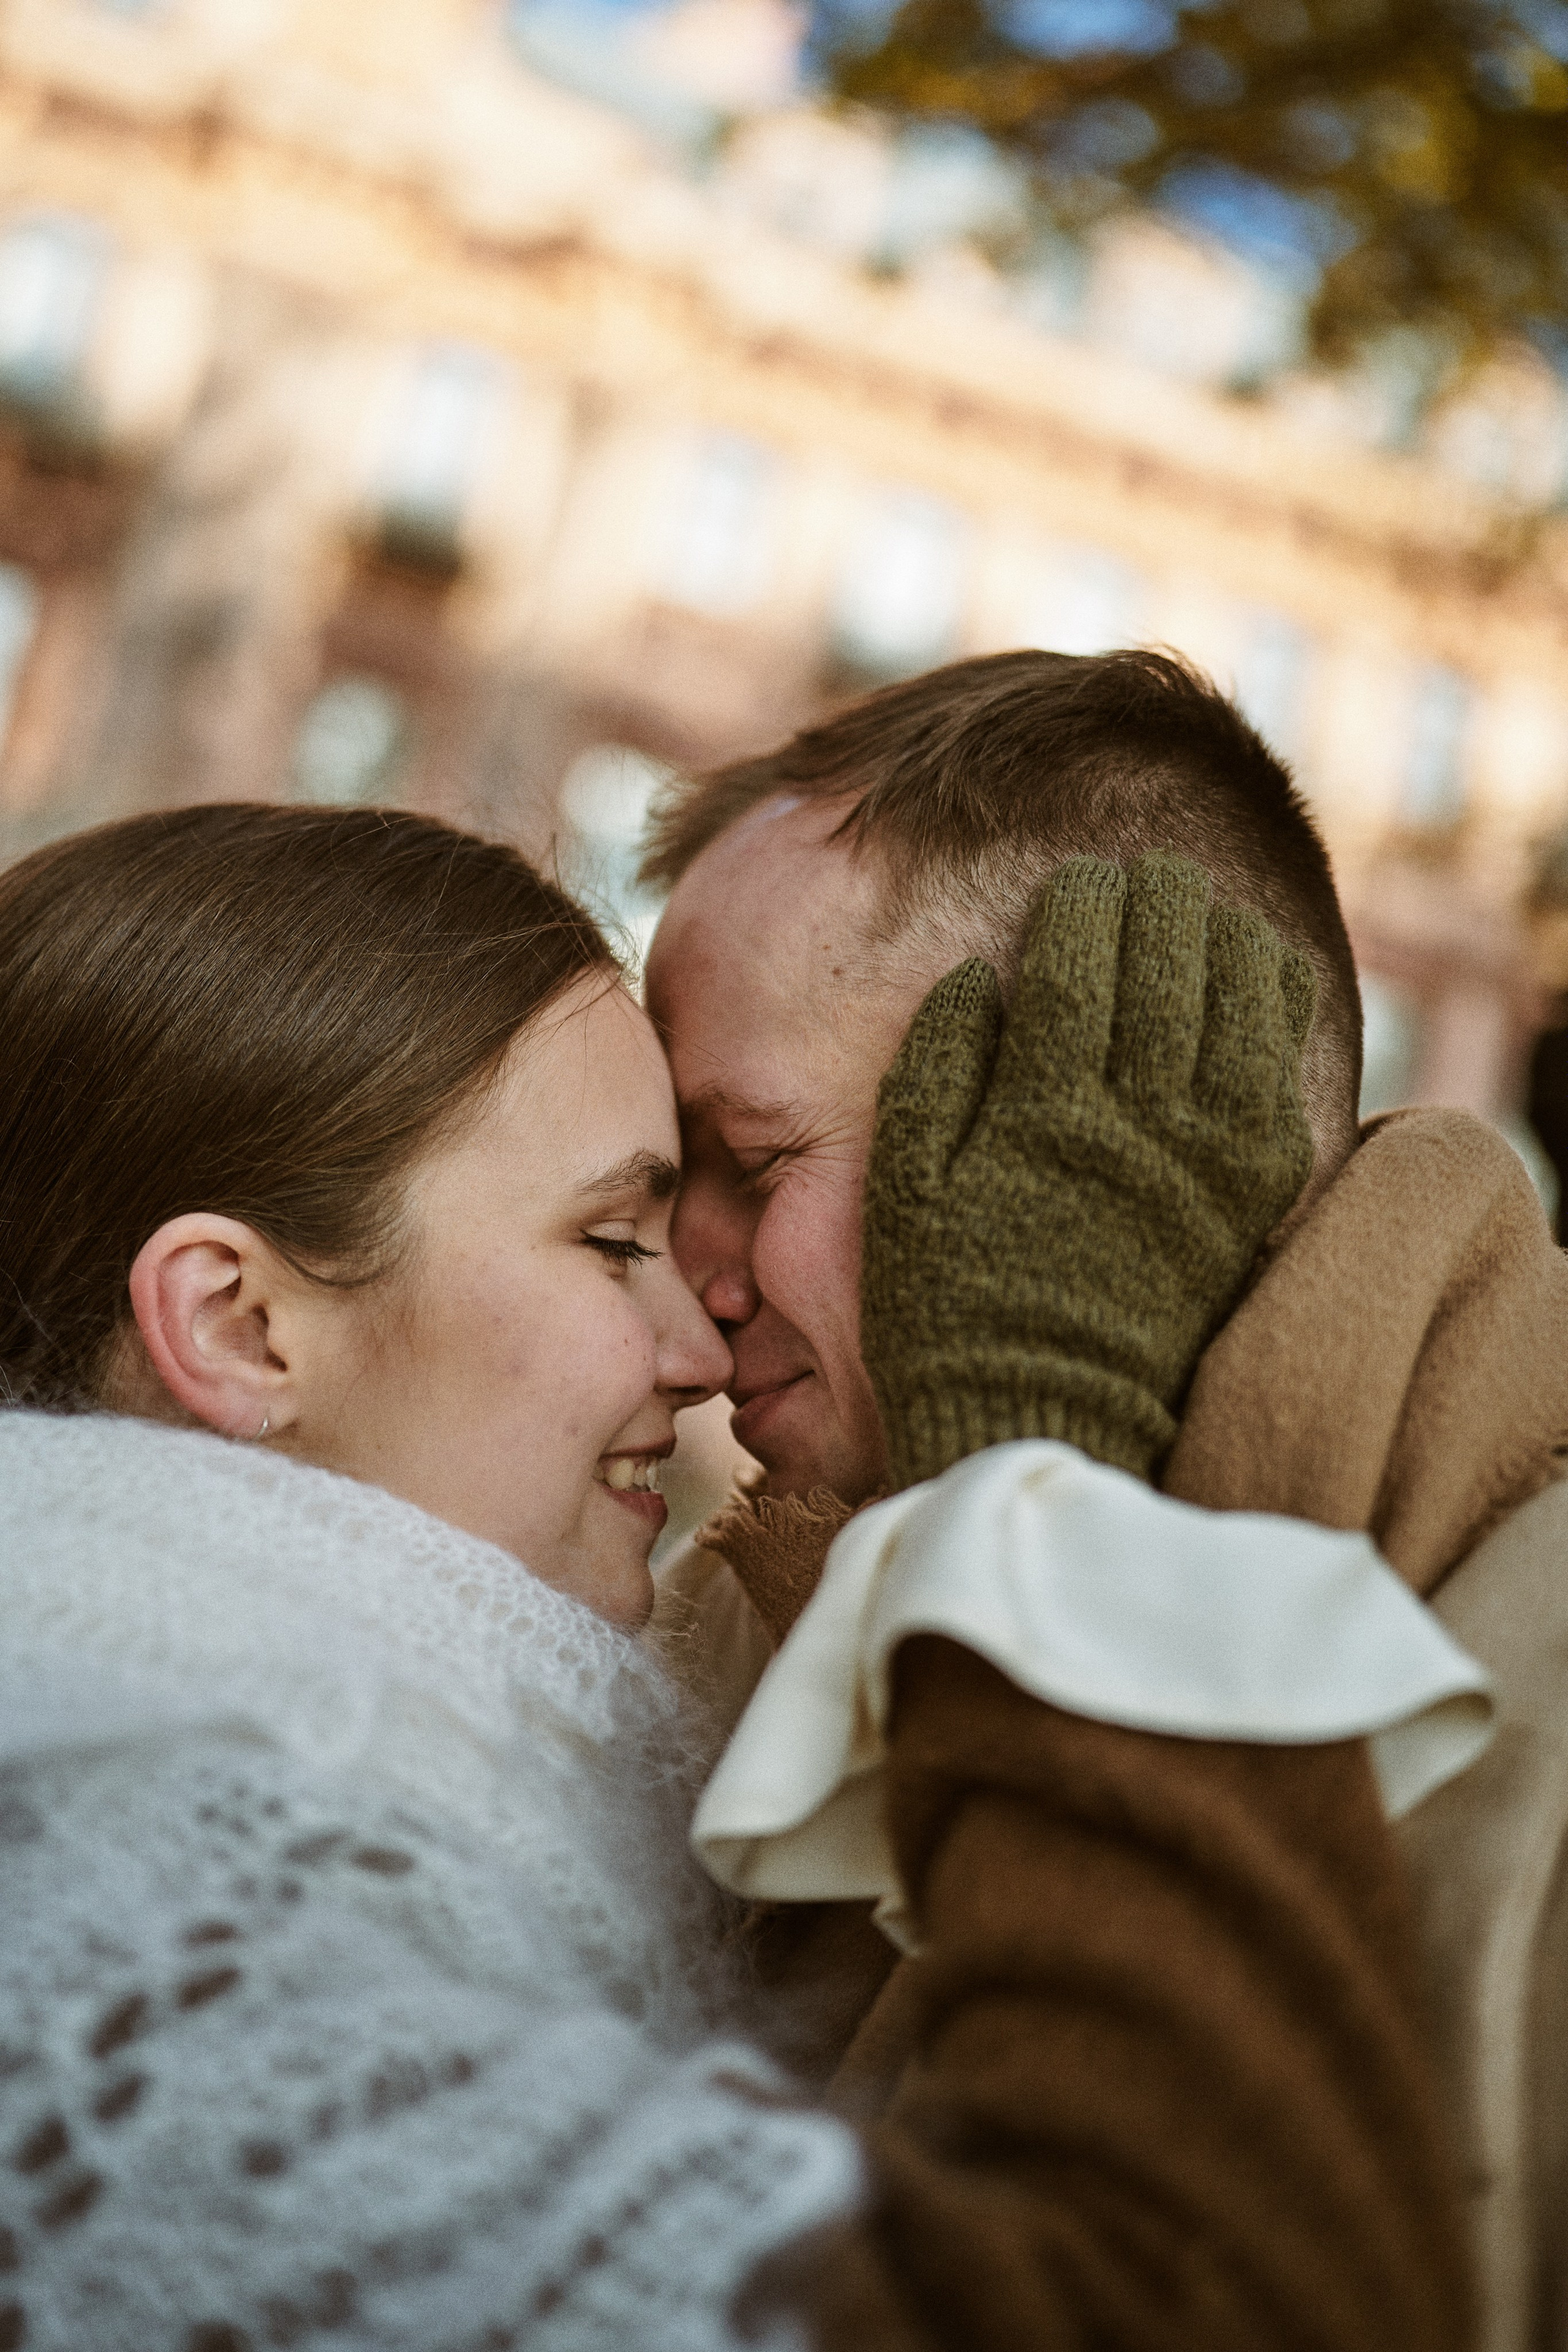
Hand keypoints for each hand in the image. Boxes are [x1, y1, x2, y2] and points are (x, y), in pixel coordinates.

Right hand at [860, 853, 1315, 1490]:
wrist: (1043, 1415)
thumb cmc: (953, 1303)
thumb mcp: (909, 1192)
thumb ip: (936, 1075)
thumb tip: (975, 978)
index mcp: (1042, 1115)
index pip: (1077, 968)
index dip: (1083, 909)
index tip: (1080, 880)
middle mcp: (1133, 1125)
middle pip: (1165, 972)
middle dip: (1157, 906)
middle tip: (1147, 876)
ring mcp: (1202, 1160)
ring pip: (1234, 1011)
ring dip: (1222, 942)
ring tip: (1203, 910)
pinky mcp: (1246, 1197)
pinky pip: (1278, 1077)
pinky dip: (1274, 1012)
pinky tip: (1259, 975)